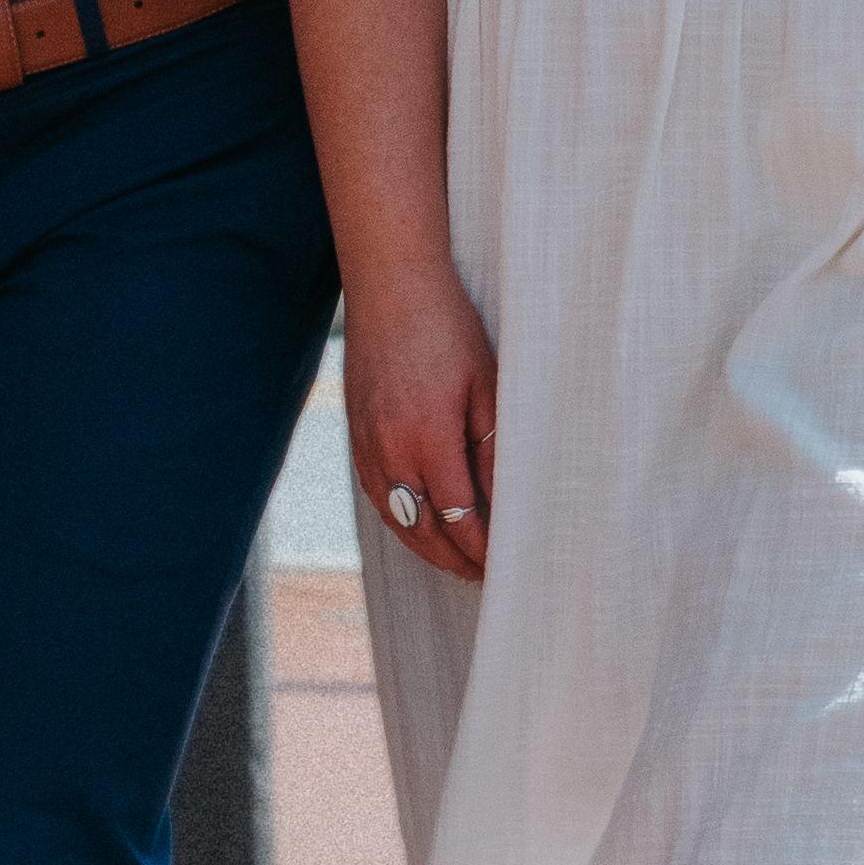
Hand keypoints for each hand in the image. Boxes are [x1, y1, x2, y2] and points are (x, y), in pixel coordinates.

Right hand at [343, 276, 498, 585]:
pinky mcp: (356, 434)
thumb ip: (495, 448)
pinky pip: (377, 494)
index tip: (505, 563)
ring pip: (395, 518)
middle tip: (484, 576)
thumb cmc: (450, 330)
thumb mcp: (488, 386)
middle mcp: (390, 450)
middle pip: (423, 530)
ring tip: (456, 561)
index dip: (482, 548)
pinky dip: (400, 519)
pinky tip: (421, 525)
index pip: (459, 518)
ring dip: (426, 547)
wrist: (391, 288)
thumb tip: (507, 501)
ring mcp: (367, 445)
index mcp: (428, 439)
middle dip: (455, 559)